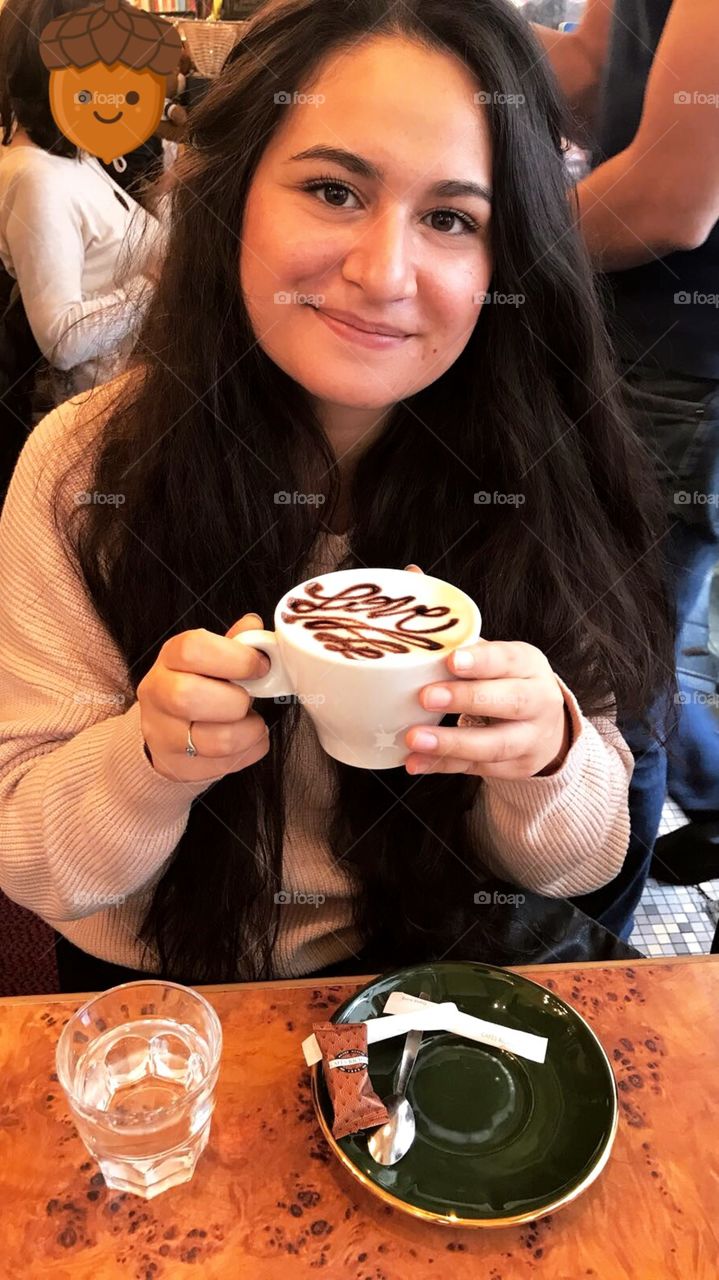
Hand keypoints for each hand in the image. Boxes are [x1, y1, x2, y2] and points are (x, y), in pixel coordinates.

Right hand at [137, 613, 271, 782]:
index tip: (260, 666)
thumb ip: (236, 642)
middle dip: (236, 699)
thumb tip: (254, 627)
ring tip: (250, 720)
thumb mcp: (212, 657)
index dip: (235, 657)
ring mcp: (164, 734)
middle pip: (189, 696)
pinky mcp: (180, 766)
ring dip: (249, 730)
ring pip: (215, 740)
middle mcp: (158, 694)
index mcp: (170, 658)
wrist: (170, 730)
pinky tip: (245, 738)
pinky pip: (229, 763)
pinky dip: (250, 750)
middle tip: (249, 698)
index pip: (192, 650)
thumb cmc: (198, 685)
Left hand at [402, 566, 569, 778]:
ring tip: (413, 740)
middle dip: (466, 699)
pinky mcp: (514, 767)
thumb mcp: (492, 650)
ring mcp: (529, 738)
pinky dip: (444, 767)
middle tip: (425, 696)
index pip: (508, 659)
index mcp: (527, 663)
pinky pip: (478, 769)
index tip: (451, 659)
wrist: (545, 727)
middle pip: (508, 701)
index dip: (481, 660)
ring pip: (494, 743)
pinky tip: (415, 763)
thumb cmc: (504, 679)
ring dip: (451, 744)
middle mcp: (537, 700)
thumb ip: (454, 622)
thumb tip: (411, 574)